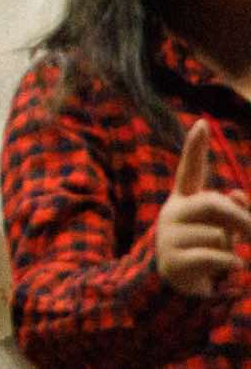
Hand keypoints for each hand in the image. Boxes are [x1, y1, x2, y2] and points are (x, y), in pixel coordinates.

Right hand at [156, 120, 250, 296]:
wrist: (178, 284)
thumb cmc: (205, 249)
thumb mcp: (222, 228)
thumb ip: (234, 209)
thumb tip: (238, 193)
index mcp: (184, 200)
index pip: (190, 169)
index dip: (195, 147)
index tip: (202, 123)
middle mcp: (173, 213)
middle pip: (212, 204)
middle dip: (239, 218)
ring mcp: (169, 236)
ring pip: (216, 234)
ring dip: (231, 247)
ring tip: (226, 256)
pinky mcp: (174, 259)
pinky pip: (214, 255)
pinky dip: (232, 261)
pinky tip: (234, 265)